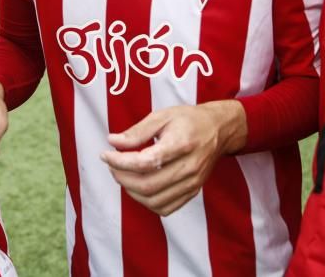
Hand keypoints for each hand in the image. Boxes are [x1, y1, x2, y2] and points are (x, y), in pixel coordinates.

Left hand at [100, 101, 246, 215]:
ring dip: (132, 192)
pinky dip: (147, 202)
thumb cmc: (188, 120)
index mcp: (181, 143)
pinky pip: (165, 208)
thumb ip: (137, 131)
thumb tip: (112, 142)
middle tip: (112, 166)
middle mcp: (189, 167)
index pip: (146, 161)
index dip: (120, 162)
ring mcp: (193, 183)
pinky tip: (140, 187)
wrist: (218, 130)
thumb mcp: (162, 115)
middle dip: (122, 177)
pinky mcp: (193, 192)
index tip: (105, 155)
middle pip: (148, 185)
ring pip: (155, 201)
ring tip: (124, 176)